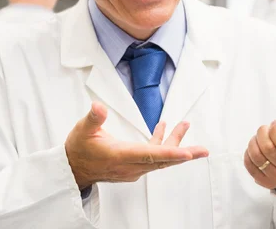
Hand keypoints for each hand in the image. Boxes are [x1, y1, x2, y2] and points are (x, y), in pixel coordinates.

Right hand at [65, 102, 208, 189]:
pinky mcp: (132, 167)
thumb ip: (93, 118)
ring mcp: (132, 169)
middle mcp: (129, 166)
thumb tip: (98, 107)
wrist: (73, 169)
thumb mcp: (83, 130)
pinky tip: (162, 129)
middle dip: (184, 153)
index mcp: (120, 156)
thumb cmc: (78, 149)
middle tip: (203, 150)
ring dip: (174, 145)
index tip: (187, 153)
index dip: (170, 154)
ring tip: (184, 125)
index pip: (149, 155)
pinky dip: (161, 146)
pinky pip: (153, 158)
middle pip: (161, 160)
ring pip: (159, 159)